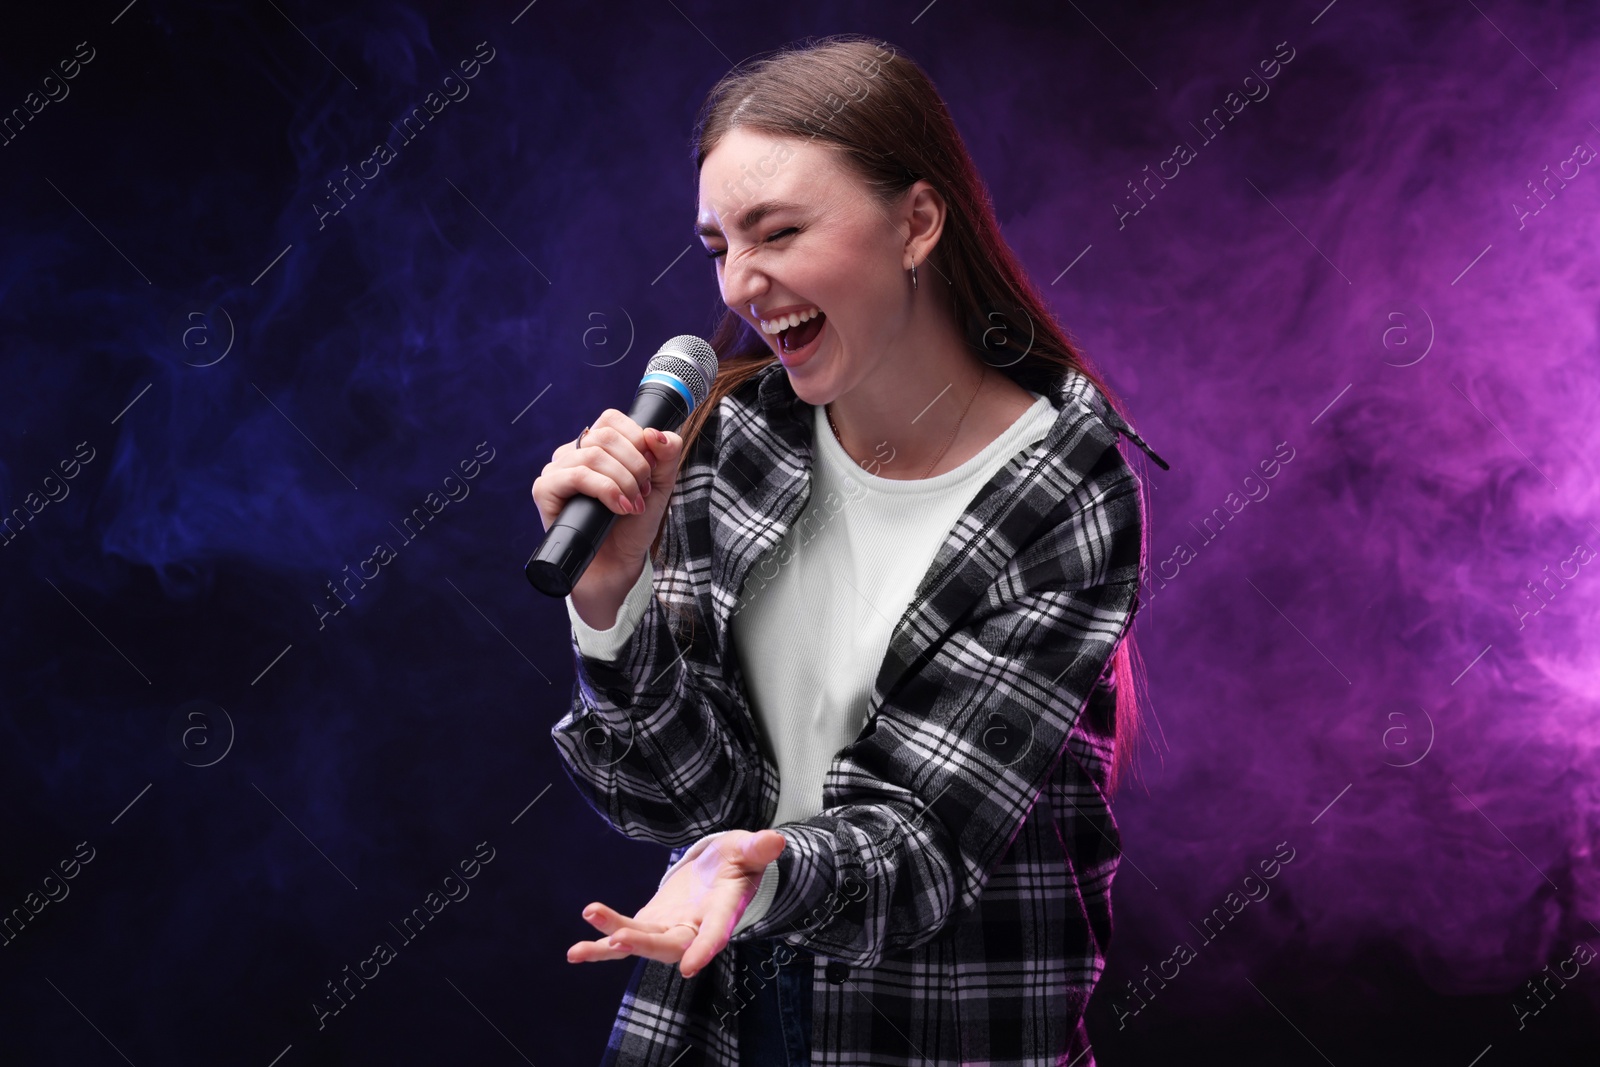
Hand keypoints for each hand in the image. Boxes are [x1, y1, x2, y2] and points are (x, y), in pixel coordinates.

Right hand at [531, 408, 685, 588]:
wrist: (617, 563)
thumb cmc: (633, 524)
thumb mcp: (659, 485)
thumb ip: (666, 456)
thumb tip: (654, 433)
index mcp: (596, 445)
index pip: (612, 419)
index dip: (637, 439)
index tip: (650, 470)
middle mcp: (573, 453)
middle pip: (605, 436)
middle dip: (635, 465)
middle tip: (642, 493)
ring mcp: (557, 470)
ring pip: (593, 455)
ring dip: (623, 481)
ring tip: (632, 505)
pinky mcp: (545, 489)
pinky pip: (576, 475)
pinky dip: (605, 490)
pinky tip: (618, 508)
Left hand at [566, 829, 785, 978]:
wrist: (720, 869)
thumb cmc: (738, 859)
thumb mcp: (748, 849)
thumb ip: (758, 848)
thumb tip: (775, 839)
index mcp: (723, 911)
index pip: (716, 933)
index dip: (704, 949)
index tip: (689, 967)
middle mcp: (694, 928)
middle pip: (670, 945)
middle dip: (645, 944)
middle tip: (621, 937)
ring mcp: (669, 929)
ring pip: (641, 942)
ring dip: (612, 941)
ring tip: (579, 949)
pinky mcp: (649, 924)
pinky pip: (623, 937)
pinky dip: (600, 943)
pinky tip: (574, 953)